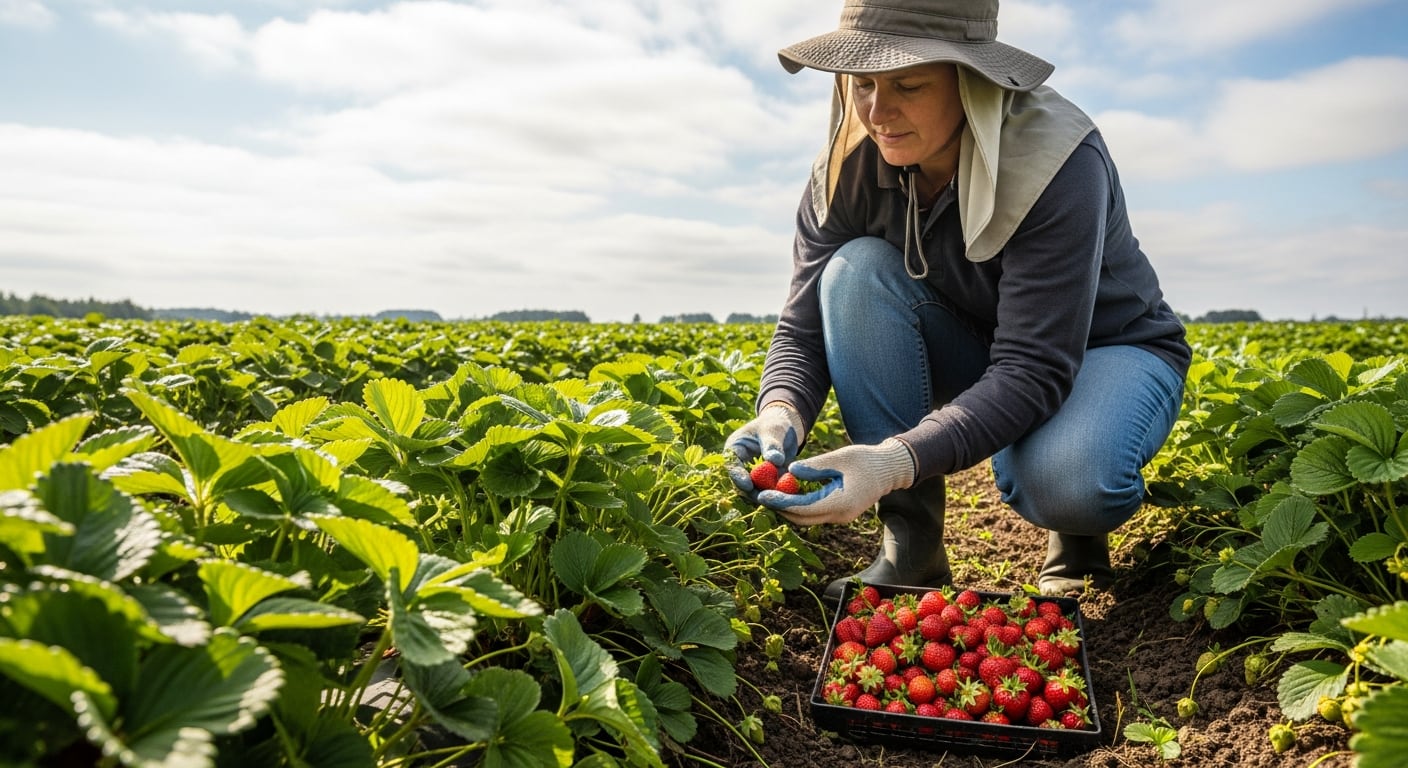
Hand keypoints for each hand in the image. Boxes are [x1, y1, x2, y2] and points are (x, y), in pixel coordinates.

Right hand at [724, 403, 805, 499]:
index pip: (732, 465)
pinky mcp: (765, 483)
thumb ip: (772, 446)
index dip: (738, 476)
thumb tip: (776, 461)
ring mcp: (752, 476)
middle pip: (740, 484)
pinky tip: (788, 497)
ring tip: (780, 497)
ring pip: (754, 491)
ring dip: (766, 496)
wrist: (786, 429)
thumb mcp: (773, 431)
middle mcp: (740, 465)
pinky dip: (777, 495)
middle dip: (752, 492)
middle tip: (766, 497)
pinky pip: (768, 492)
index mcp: (734, 449)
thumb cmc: (775, 425)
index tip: (748, 485)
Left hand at [759, 438, 914, 524]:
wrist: (890, 470)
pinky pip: (814, 514)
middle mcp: (839, 515)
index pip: (803, 508)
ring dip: (787, 509)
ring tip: (768, 495)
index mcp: (840, 502)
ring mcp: (840, 517)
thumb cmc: (866, 460)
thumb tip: (789, 471)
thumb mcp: (839, 457)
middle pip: (801, 518)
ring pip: (806, 518)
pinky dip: (798, 507)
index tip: (762, 494)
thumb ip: (814, 466)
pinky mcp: (839, 513)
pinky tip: (786, 495)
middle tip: (759, 496)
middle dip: (779, 508)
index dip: (781, 502)